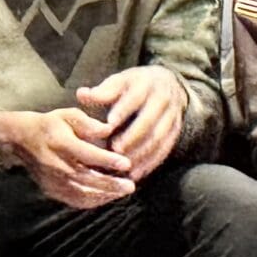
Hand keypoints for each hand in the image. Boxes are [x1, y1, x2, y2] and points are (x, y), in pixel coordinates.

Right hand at [0, 107, 136, 208]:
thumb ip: (88, 123)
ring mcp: (52, 180)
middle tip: (130, 185)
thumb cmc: (50, 125)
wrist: (20, 140)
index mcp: (59, 143)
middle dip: (110, 184)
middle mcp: (55, 164)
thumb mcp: (67, 115)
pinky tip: (108, 196)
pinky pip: (75, 201)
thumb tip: (109, 130)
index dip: (107, 160)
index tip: (126, 163)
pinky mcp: (51, 190)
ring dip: (105, 195)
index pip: (86, 154)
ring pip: (81, 193)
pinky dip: (93, 201)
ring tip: (123, 191)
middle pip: (86, 178)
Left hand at [78, 66, 185, 181]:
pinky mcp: (175, 132)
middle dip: (133, 136)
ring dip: (142, 153)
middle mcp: (163, 99)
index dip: (123, 110)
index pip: (136, 97)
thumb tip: (82, 95)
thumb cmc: (134, 86)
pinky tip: (136, 174)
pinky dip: (150, 163)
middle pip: (150, 120)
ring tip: (124, 166)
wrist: (167, 84)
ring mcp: (172, 117)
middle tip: (115, 150)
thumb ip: (102, 92)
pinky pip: (165, 150)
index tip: (109, 124)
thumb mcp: (119, 82)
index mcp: (147, 84)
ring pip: (159, 137)